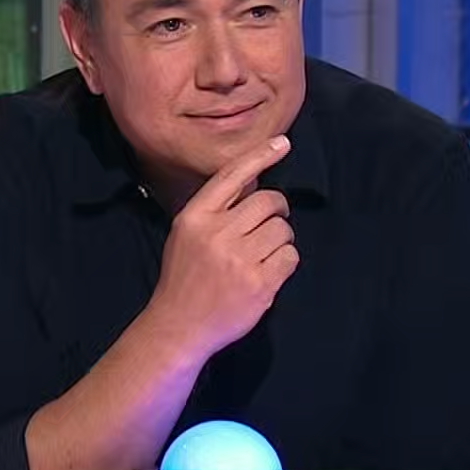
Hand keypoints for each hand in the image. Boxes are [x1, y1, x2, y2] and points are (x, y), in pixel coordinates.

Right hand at [146, 135, 299, 357]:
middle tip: (270, 224)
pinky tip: (267, 273)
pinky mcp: (260, 283)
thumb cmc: (184, 278)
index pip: (232, 176)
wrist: (179, 326)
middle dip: (278, 210)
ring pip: (283, 230)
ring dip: (280, 240)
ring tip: (261, 256)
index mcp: (195, 217)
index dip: (261, 156)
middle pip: (269, 201)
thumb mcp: (186, 235)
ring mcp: (239, 259)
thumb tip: (256, 182)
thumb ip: (216, 210)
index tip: (283, 143)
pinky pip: (291, 257)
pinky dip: (285, 262)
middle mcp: (217, 233)